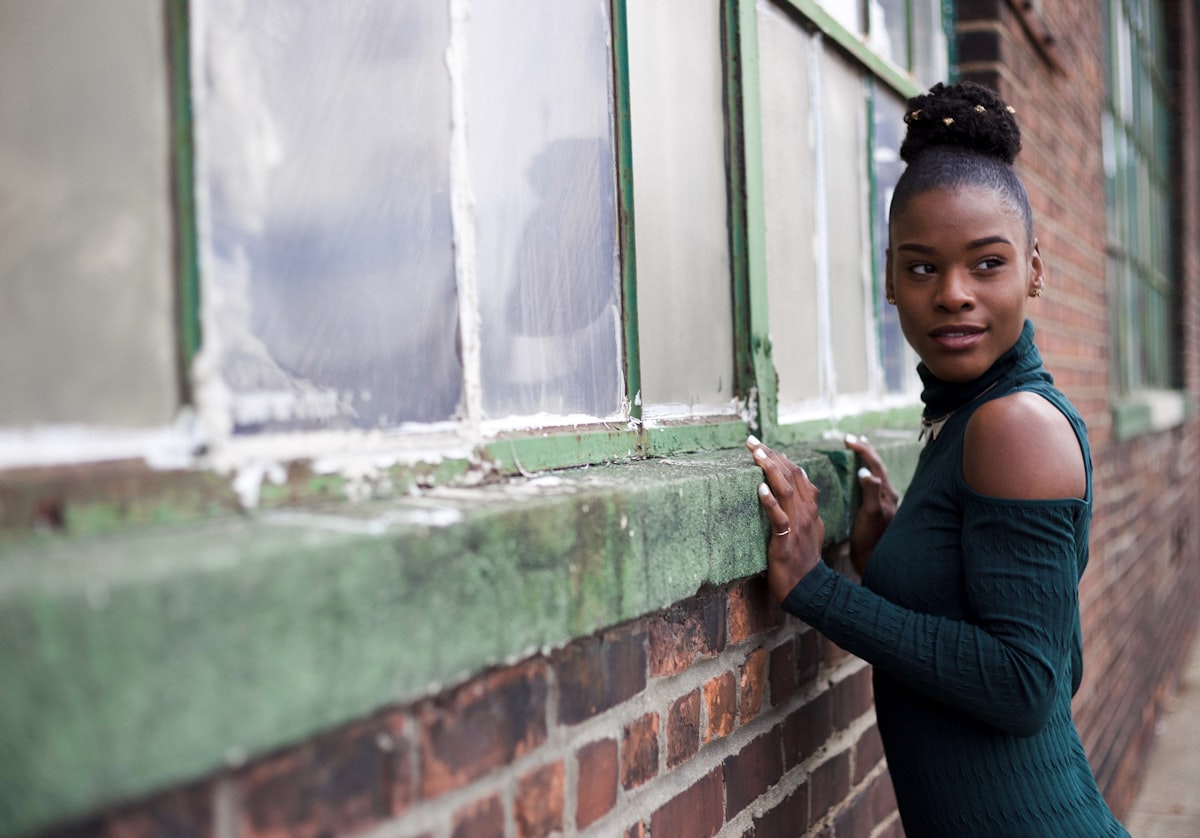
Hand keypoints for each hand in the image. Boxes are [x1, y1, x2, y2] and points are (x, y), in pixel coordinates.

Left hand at [746, 435, 823, 601]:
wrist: (809, 588)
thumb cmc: (803, 560)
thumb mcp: (808, 529)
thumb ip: (802, 510)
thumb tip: (790, 493)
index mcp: (810, 507)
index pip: (798, 473)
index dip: (780, 456)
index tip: (762, 445)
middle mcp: (806, 512)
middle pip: (791, 475)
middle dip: (771, 455)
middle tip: (752, 441)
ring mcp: (798, 525)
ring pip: (786, 490)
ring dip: (770, 469)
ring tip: (756, 454)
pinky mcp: (786, 540)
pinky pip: (779, 518)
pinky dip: (770, 502)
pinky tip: (760, 489)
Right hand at [843, 434, 898, 575]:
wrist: (872, 561)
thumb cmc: (871, 539)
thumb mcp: (870, 514)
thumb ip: (871, 492)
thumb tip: (865, 472)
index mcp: (886, 493)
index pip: (874, 464)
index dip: (862, 450)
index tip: (847, 439)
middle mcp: (886, 496)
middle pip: (876, 467)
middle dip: (864, 451)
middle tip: (851, 440)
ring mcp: (881, 503)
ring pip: (873, 475)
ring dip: (864, 461)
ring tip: (855, 451)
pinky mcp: (874, 510)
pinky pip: (868, 485)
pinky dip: (861, 475)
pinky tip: (854, 476)